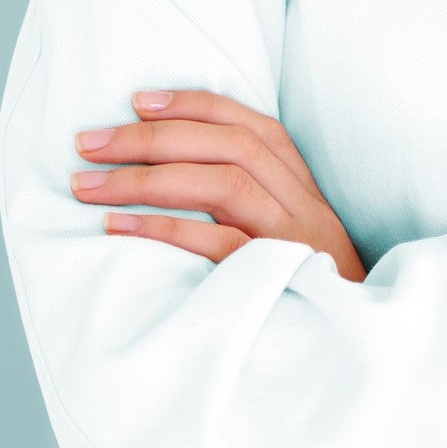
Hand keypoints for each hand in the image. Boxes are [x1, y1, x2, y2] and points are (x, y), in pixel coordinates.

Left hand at [73, 89, 364, 281]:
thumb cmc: (308, 289)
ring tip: (87, 184)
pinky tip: (117, 227)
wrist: (359, 346)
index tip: (138, 101)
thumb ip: (253, 204)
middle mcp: (301, 204)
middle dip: (154, 137)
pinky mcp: (277, 277)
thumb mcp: (290, 236)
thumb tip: (172, 174)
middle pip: (232, 147)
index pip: (252, 126)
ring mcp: (291, 240)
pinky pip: (219, 245)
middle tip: (88, 142)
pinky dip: (166, 229)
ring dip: (148, 178)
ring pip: (225, 185)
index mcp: (302, 187)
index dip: (196, 105)